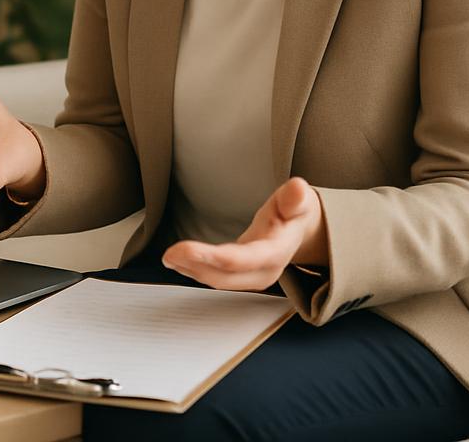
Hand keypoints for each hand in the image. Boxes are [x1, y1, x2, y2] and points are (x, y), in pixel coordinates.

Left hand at [162, 177, 325, 290]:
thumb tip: (298, 188)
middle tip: (169, 254)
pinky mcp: (241, 276)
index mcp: (276, 252)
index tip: (184, 249)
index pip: (241, 259)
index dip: (212, 256)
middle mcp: (263, 271)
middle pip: (225, 275)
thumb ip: (294, 197)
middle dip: (195, 266)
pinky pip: (216, 277)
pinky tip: (178, 262)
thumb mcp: (298, 200)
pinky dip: (195, 271)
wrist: (300, 229)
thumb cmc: (295, 212)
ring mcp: (252, 277)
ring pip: (218, 279)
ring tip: (169, 257)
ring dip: (191, 270)